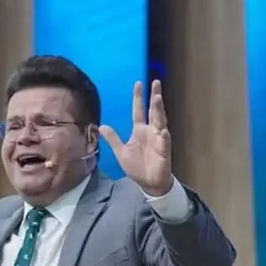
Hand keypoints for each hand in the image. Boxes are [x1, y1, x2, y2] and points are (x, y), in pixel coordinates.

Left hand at [99, 80, 173, 195]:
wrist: (148, 183)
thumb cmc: (137, 167)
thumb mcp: (121, 152)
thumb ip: (113, 139)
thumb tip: (101, 126)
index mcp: (139, 130)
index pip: (138, 110)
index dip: (138, 98)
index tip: (138, 84)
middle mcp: (150, 131)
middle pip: (153, 111)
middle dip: (154, 97)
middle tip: (155, 83)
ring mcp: (159, 140)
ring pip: (160, 121)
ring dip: (159, 110)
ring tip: (158, 98)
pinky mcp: (164, 151)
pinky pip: (164, 142)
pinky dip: (163, 136)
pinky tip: (163, 130)